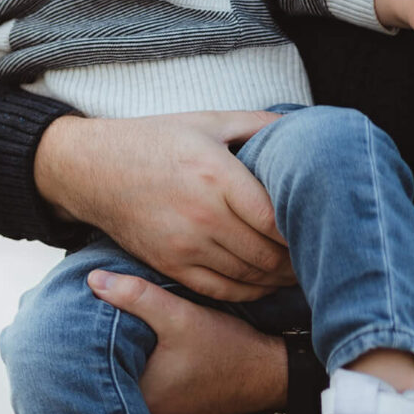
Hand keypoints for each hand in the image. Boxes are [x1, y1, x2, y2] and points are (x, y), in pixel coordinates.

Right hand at [35, 111, 293, 301]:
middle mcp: (202, 215)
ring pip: (248, 276)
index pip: (275, 219)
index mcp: (216, 175)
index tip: (321, 228)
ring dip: (278, 278)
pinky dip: (249, 292)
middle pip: (267, 253)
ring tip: (298, 271)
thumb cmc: (153, 140)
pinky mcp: (169, 265)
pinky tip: (264, 282)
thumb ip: (256, 123)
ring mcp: (184, 245)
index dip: (303, 231)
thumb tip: (302, 125)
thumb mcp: (206, 121)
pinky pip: (221, 290)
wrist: (91, 169)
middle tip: (318, 255)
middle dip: (297, 259)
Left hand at [87, 268, 287, 413]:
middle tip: (67, 333)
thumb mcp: (180, 315)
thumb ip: (136, 296)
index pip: (88, 383)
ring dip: (105, 374)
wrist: (267, 374)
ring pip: (116, 400)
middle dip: (83, 365)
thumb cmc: (227, 348)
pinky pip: (134, 403)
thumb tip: (93, 279)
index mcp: (142, 401)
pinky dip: (125, 382)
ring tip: (87, 342)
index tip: (59, 333)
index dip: (70, 357)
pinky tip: (120, 357)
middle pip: (98, 394)